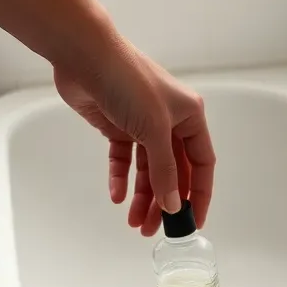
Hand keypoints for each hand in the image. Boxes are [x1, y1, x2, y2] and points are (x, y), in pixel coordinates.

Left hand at [54, 38, 214, 236]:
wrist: (85, 56)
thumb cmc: (129, 83)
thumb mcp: (155, 130)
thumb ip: (165, 171)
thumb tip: (174, 205)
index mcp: (190, 116)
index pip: (201, 164)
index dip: (199, 194)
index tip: (193, 222)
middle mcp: (169, 121)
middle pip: (172, 171)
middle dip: (164, 201)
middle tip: (155, 229)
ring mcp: (142, 123)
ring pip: (147, 169)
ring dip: (142, 195)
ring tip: (134, 222)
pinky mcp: (117, 125)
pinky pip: (123, 158)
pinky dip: (121, 177)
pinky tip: (117, 196)